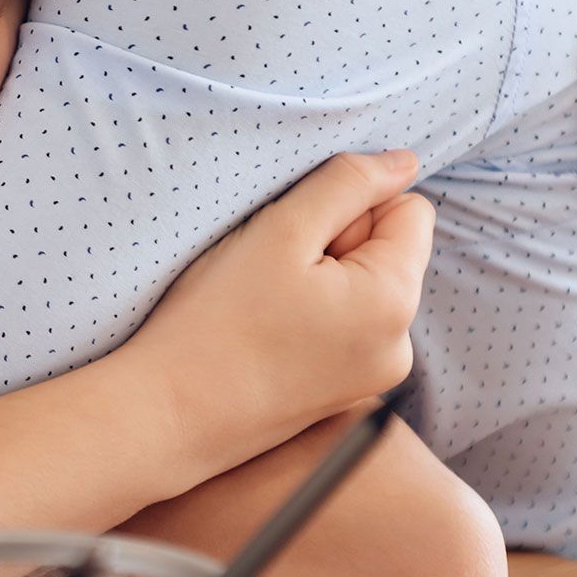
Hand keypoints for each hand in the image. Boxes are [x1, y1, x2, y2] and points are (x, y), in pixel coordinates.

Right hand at [142, 150, 434, 460]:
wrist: (168, 414)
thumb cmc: (216, 321)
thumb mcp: (280, 231)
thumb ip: (348, 184)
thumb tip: (404, 162)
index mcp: (395, 301)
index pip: (408, 210)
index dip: (350, 209)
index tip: (295, 241)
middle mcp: (400, 346)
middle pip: (386, 252)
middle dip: (334, 247)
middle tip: (269, 274)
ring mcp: (374, 378)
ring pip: (360, 289)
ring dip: (317, 282)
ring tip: (261, 305)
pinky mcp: (344, 396)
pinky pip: (343, 328)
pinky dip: (308, 318)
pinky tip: (262, 334)